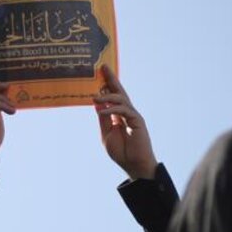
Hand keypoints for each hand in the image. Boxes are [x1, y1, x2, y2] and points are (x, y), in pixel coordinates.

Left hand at [95, 65, 156, 180]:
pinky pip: (123, 110)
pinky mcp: (137, 121)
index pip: (113, 97)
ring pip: (121, 99)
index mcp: (119, 116)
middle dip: (111, 79)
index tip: (99, 74)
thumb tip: (97, 103)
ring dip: (107, 96)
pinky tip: (101, 109)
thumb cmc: (122, 152)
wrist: (134, 165)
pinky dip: (111, 109)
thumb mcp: (107, 134)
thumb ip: (104, 119)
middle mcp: (127, 113)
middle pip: (119, 92)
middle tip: (103, 67)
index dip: (107, 85)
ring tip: (94, 97)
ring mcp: (133, 116)